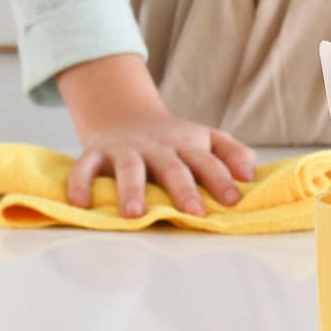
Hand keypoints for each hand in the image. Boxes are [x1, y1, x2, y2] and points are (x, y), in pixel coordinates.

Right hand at [56, 52, 256, 218]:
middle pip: (173, 166)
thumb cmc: (174, 140)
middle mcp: (157, 146)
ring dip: (132, 189)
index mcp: (187, 144)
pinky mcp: (96, 152)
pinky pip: (85, 167)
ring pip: (129, 167)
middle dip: (183, 189)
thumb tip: (250, 174)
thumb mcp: (206, 139)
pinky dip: (80, 183)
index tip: (233, 202)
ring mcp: (126, 149)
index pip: (208, 161)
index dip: (221, 179)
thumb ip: (232, 153)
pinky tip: (80, 204)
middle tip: (193, 214)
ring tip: (134, 215)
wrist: (126, 115)